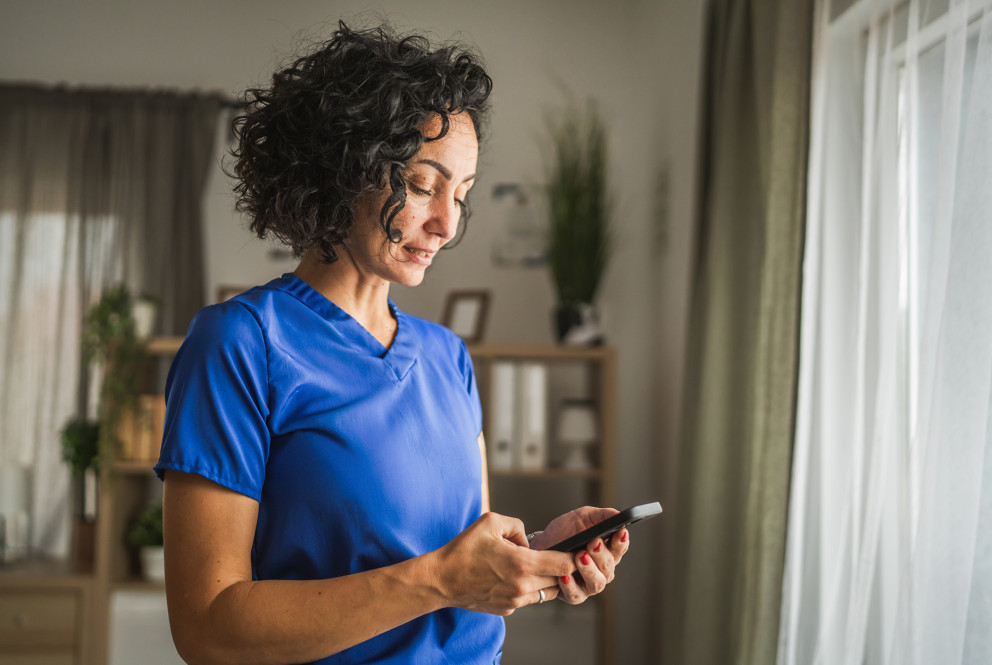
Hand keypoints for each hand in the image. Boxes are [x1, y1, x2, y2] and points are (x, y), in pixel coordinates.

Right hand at [433, 512, 574, 614]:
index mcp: (522, 564)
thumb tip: (529, 540)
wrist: (442, 579)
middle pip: (560, 580)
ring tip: (535, 565)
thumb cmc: (463, 550)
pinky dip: (530, 588)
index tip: (577, 549)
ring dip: (547, 579)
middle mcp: (522, 586)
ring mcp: (515, 601)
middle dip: (562, 568)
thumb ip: (518, 526)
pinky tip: (516, 576)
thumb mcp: (491, 522)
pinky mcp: (508, 609)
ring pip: (547, 592)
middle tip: (560, 556)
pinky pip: (529, 598)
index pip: (564, 564)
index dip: (574, 556)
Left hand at [528, 506, 629, 604]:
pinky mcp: (574, 595)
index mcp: (607, 551)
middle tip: (592, 542)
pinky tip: (564, 575)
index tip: (620, 531)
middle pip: (609, 566)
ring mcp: (589, 584)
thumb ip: (601, 516)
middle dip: (601, 555)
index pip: (620, 548)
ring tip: (579, 556)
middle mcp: (602, 570)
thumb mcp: (582, 518)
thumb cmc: (564, 533)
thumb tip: (618, 514)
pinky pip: (575, 594)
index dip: (621, 541)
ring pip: (597, 583)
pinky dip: (570, 585)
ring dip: (589, 570)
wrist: (541, 546)